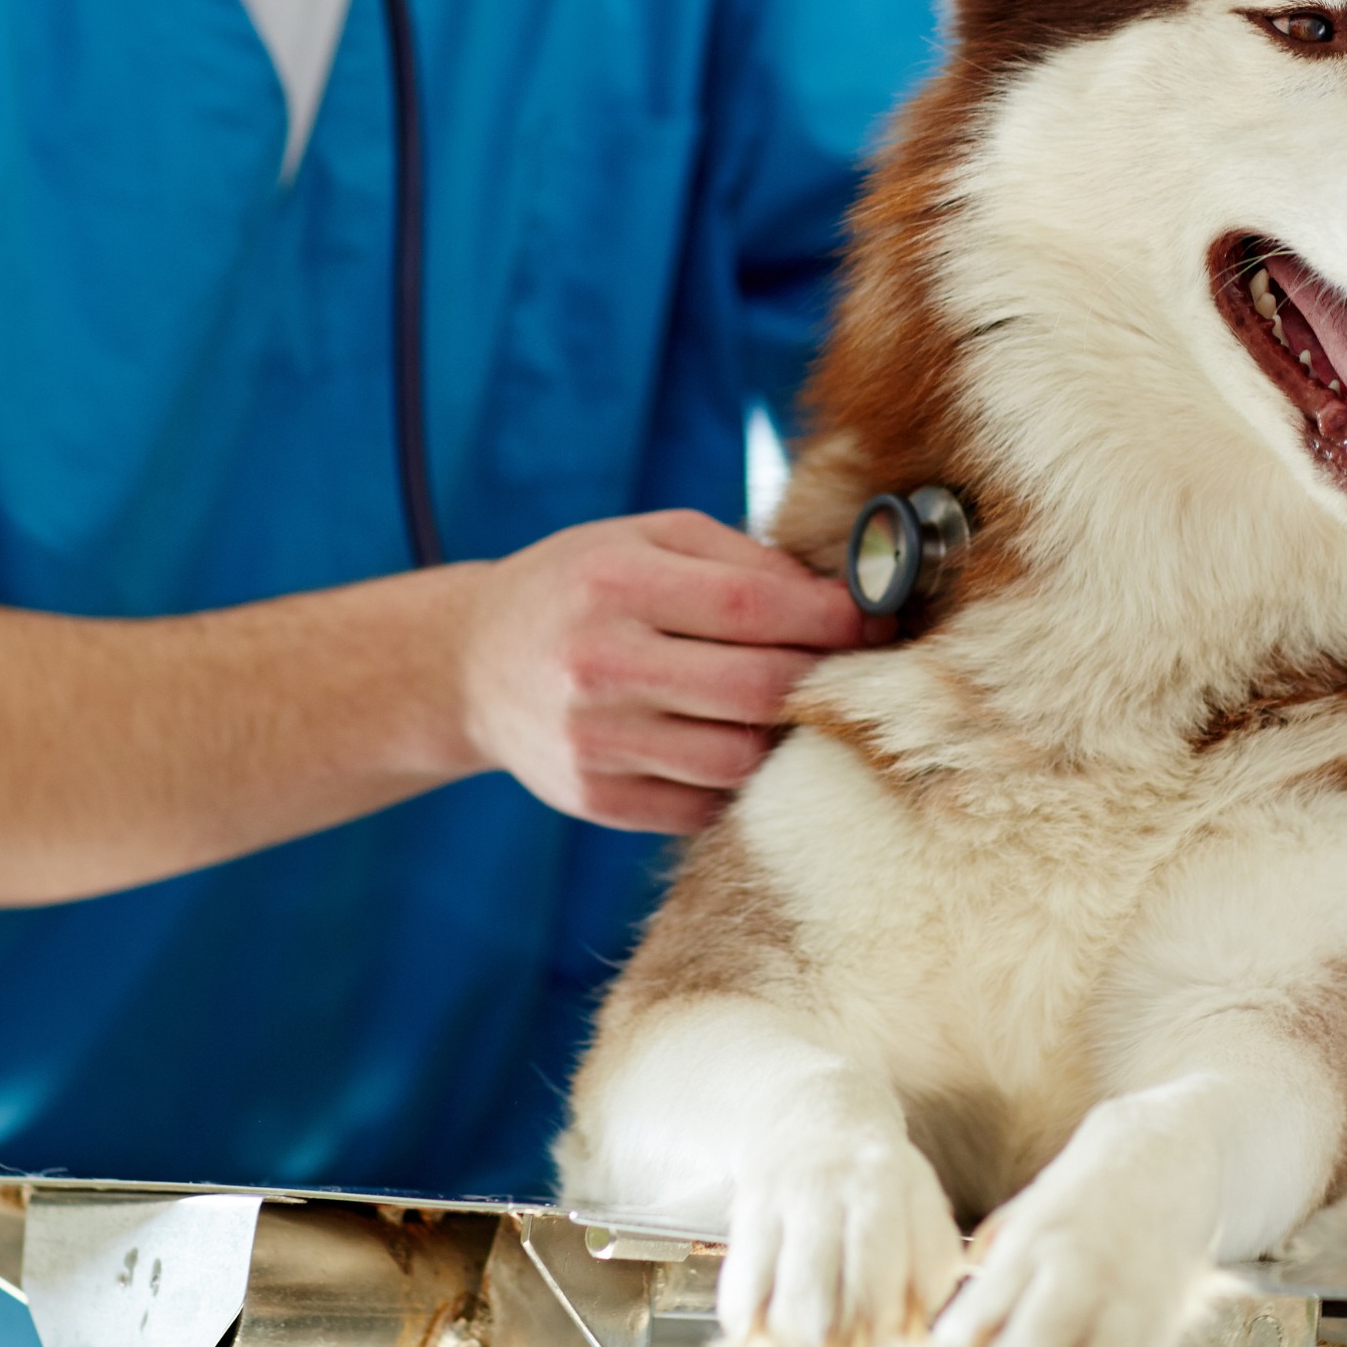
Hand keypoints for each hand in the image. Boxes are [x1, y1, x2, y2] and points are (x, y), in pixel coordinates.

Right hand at [458, 510, 871, 832]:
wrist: (473, 664)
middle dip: (822, 680)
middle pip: (755, 690)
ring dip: (782, 736)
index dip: (831, 619)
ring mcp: (592, 741)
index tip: (874, 620)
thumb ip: (744, 561)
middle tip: (854, 669)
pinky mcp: (593, 798)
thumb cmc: (584, 588)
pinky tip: (736, 744)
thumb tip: (843, 602)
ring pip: (738, 758)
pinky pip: (703, 805)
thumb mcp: (648, 541)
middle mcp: (598, 664)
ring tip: (792, 707)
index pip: (752, 608)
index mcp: (615, 584)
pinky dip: (736, 780)